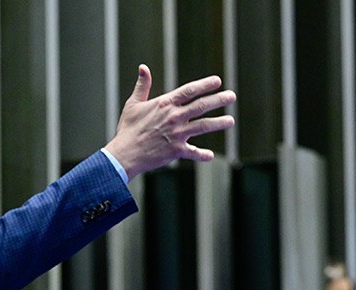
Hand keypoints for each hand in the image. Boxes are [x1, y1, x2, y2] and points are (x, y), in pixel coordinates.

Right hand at [104, 64, 235, 180]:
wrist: (124, 154)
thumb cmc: (127, 129)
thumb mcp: (133, 104)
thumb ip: (142, 86)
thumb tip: (143, 68)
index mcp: (165, 104)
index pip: (189, 90)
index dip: (205, 85)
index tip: (217, 81)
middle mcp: (174, 117)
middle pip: (201, 105)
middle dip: (219, 100)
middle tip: (232, 96)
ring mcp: (177, 134)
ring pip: (203, 126)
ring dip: (218, 123)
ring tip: (230, 121)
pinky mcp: (176, 150)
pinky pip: (193, 152)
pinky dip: (202, 154)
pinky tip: (210, 156)